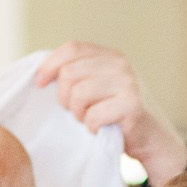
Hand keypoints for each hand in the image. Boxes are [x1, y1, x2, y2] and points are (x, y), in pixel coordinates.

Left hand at [36, 41, 186, 186]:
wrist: (147, 139)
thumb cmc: (112, 116)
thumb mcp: (94, 89)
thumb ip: (76, 76)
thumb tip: (40, 74)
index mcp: (109, 56)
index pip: (72, 48)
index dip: (50, 65)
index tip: (39, 84)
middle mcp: (120, 64)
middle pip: (70, 73)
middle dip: (64, 98)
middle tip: (76, 112)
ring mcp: (127, 83)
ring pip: (78, 94)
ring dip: (78, 114)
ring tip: (89, 119)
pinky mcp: (131, 105)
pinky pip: (93, 115)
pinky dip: (91, 127)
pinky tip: (99, 128)